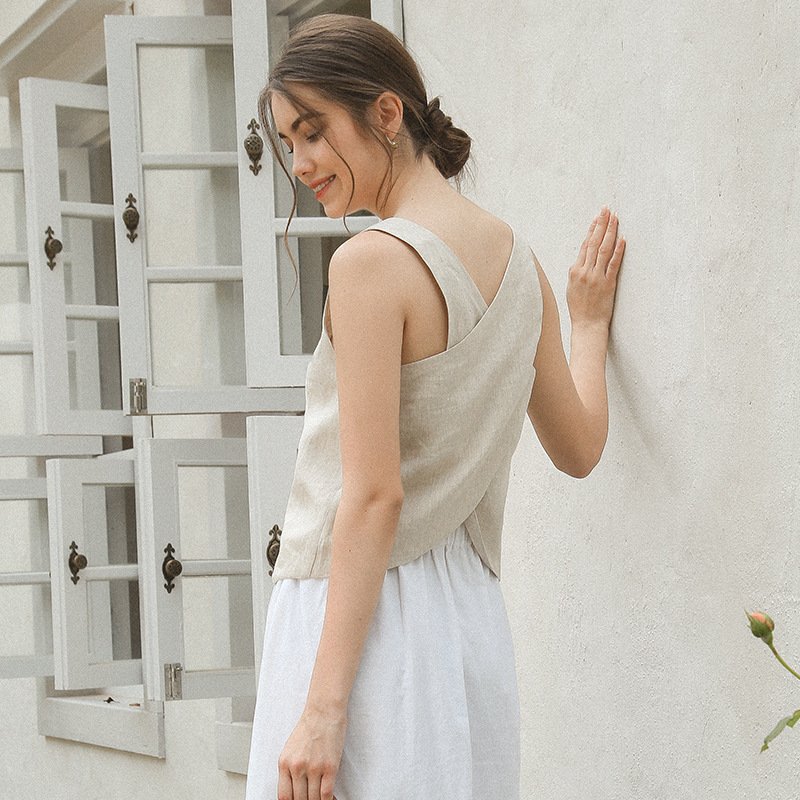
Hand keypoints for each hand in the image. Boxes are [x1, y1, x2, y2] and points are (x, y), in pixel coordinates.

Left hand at [277, 705, 346, 799]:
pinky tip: (333, 799)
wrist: (324, 710)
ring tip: (322, 799)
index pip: (284, 796)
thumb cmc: (310, 725)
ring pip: (313, 799)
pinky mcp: (329, 767)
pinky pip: (326, 794)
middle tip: (311, 799)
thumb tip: (295, 789)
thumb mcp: (291, 748)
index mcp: (285, 763)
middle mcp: (297, 767)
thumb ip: (291, 769)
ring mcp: (313, 768)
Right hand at [566, 206, 624, 329]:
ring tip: (615, 218)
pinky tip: (622, 239)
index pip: (584, 245)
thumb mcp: (572, 288)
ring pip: (603, 250)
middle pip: (593, 243)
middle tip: (607, 210)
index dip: (592, 230)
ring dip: (610, 232)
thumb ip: (577, 273)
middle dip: (601, 224)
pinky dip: (618, 251)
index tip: (598, 218)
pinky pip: (613, 264)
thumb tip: (582, 260)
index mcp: (574, 271)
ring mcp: (595, 277)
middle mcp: (584, 272)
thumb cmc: (580, 309)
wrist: (587, 325)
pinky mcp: (607, 284)